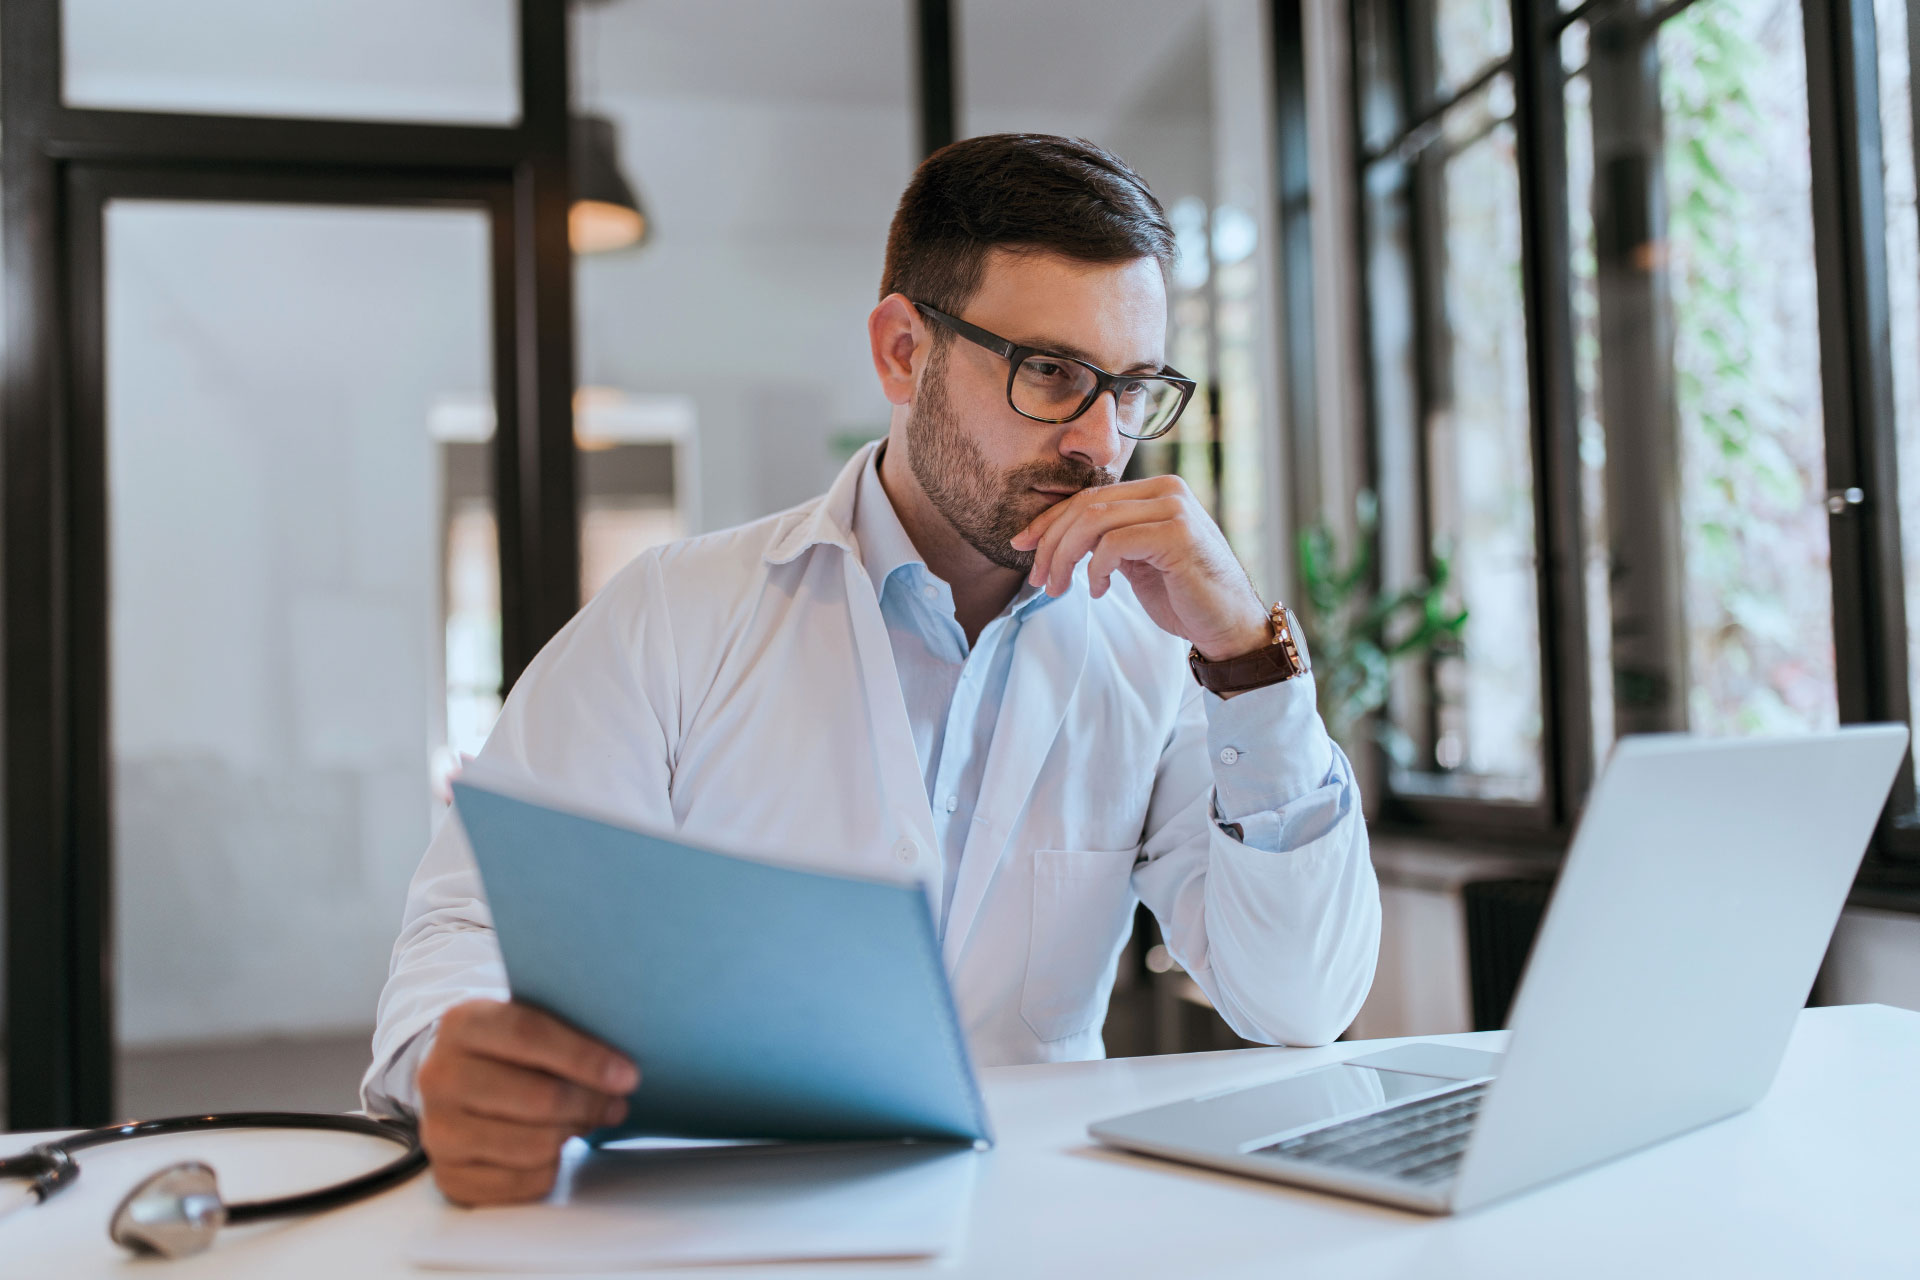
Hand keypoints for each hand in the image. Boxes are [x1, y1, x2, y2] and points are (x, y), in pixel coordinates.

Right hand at [416, 999, 639, 1205]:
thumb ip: (566, 1030)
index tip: (627, 1076)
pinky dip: (551, 1168)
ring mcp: (439, 1130)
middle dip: (589, 1103)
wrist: (455, 1079)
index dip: (585, 1058)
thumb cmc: (507, 1048)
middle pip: (537, 1098)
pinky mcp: (449, 1175)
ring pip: (532, 1145)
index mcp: (462, 1023)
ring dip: (573, 1135)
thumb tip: (620, 1068)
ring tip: (587, 1121)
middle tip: (616, 1103)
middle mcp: (440, 1076)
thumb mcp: (527, 1019)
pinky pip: (520, 1182)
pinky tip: (557, 1148)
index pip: (529, 1035)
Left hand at [1009, 474, 1268, 660]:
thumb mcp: (1137, 561)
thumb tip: (1056, 537)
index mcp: (1156, 491)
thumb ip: (1107, 540)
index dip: (1049, 521)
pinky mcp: (1177, 534)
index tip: (1021, 546)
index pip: (1089, 497)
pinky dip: (1096, 568)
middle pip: (1086, 506)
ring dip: (1064, 557)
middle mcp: (1167, 490)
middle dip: (1050, 542)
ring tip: (1058, 588)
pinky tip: (1099, 590)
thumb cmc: (1183, 597)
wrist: (1228, 626)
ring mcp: (1174, 509)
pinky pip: (1115, 543)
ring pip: (1094, 521)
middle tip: (1037, 578)